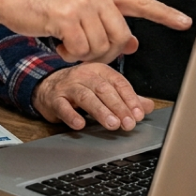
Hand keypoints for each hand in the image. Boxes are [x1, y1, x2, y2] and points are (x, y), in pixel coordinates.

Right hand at [0, 0, 190, 63]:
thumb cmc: (45, 6)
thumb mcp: (80, 11)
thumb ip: (107, 24)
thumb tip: (134, 44)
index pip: (141, 2)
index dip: (164, 14)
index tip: (186, 22)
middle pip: (121, 38)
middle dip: (106, 54)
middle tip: (83, 51)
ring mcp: (82, 3)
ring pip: (100, 48)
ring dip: (82, 55)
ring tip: (66, 42)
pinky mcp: (66, 16)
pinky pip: (80, 51)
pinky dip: (68, 55)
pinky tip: (57, 43)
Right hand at [33, 63, 154, 130]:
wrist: (48, 86)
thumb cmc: (80, 88)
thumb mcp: (104, 88)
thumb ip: (126, 98)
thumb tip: (148, 106)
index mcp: (100, 71)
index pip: (119, 83)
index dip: (130, 98)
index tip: (139, 114)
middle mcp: (85, 75)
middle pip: (104, 90)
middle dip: (118, 107)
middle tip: (129, 123)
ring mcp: (68, 86)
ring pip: (86, 97)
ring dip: (100, 111)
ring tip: (112, 124)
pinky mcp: (55, 98)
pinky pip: (63, 106)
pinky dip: (72, 115)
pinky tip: (80, 124)